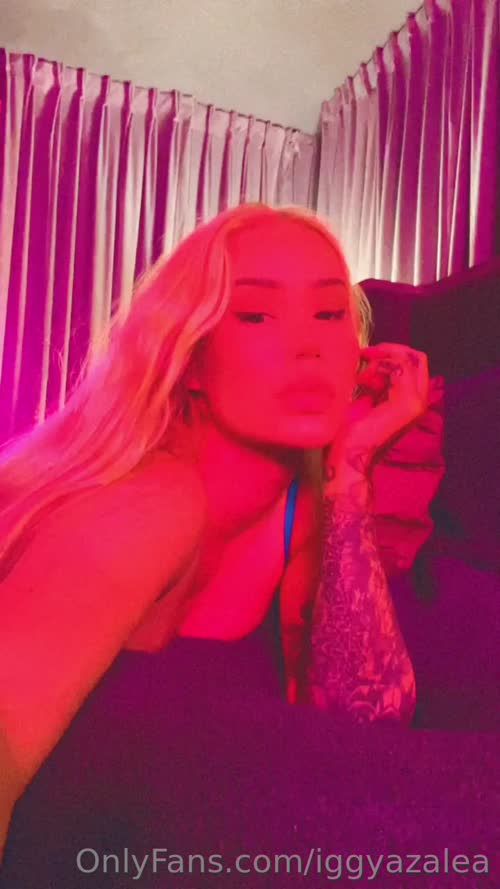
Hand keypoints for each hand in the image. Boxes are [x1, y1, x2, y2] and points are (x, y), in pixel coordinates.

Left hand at [325, 343, 429, 478]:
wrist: (346, 456)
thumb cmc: (349, 432)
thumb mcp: (362, 399)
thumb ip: (372, 382)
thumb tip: (366, 363)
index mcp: (409, 400)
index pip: (412, 363)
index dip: (389, 354)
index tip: (364, 357)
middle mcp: (418, 401)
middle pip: (416, 358)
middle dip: (389, 351)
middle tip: (364, 356)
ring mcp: (416, 403)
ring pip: (409, 359)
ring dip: (381, 359)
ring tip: (359, 377)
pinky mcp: (408, 404)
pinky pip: (402, 367)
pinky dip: (379, 365)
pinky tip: (361, 380)